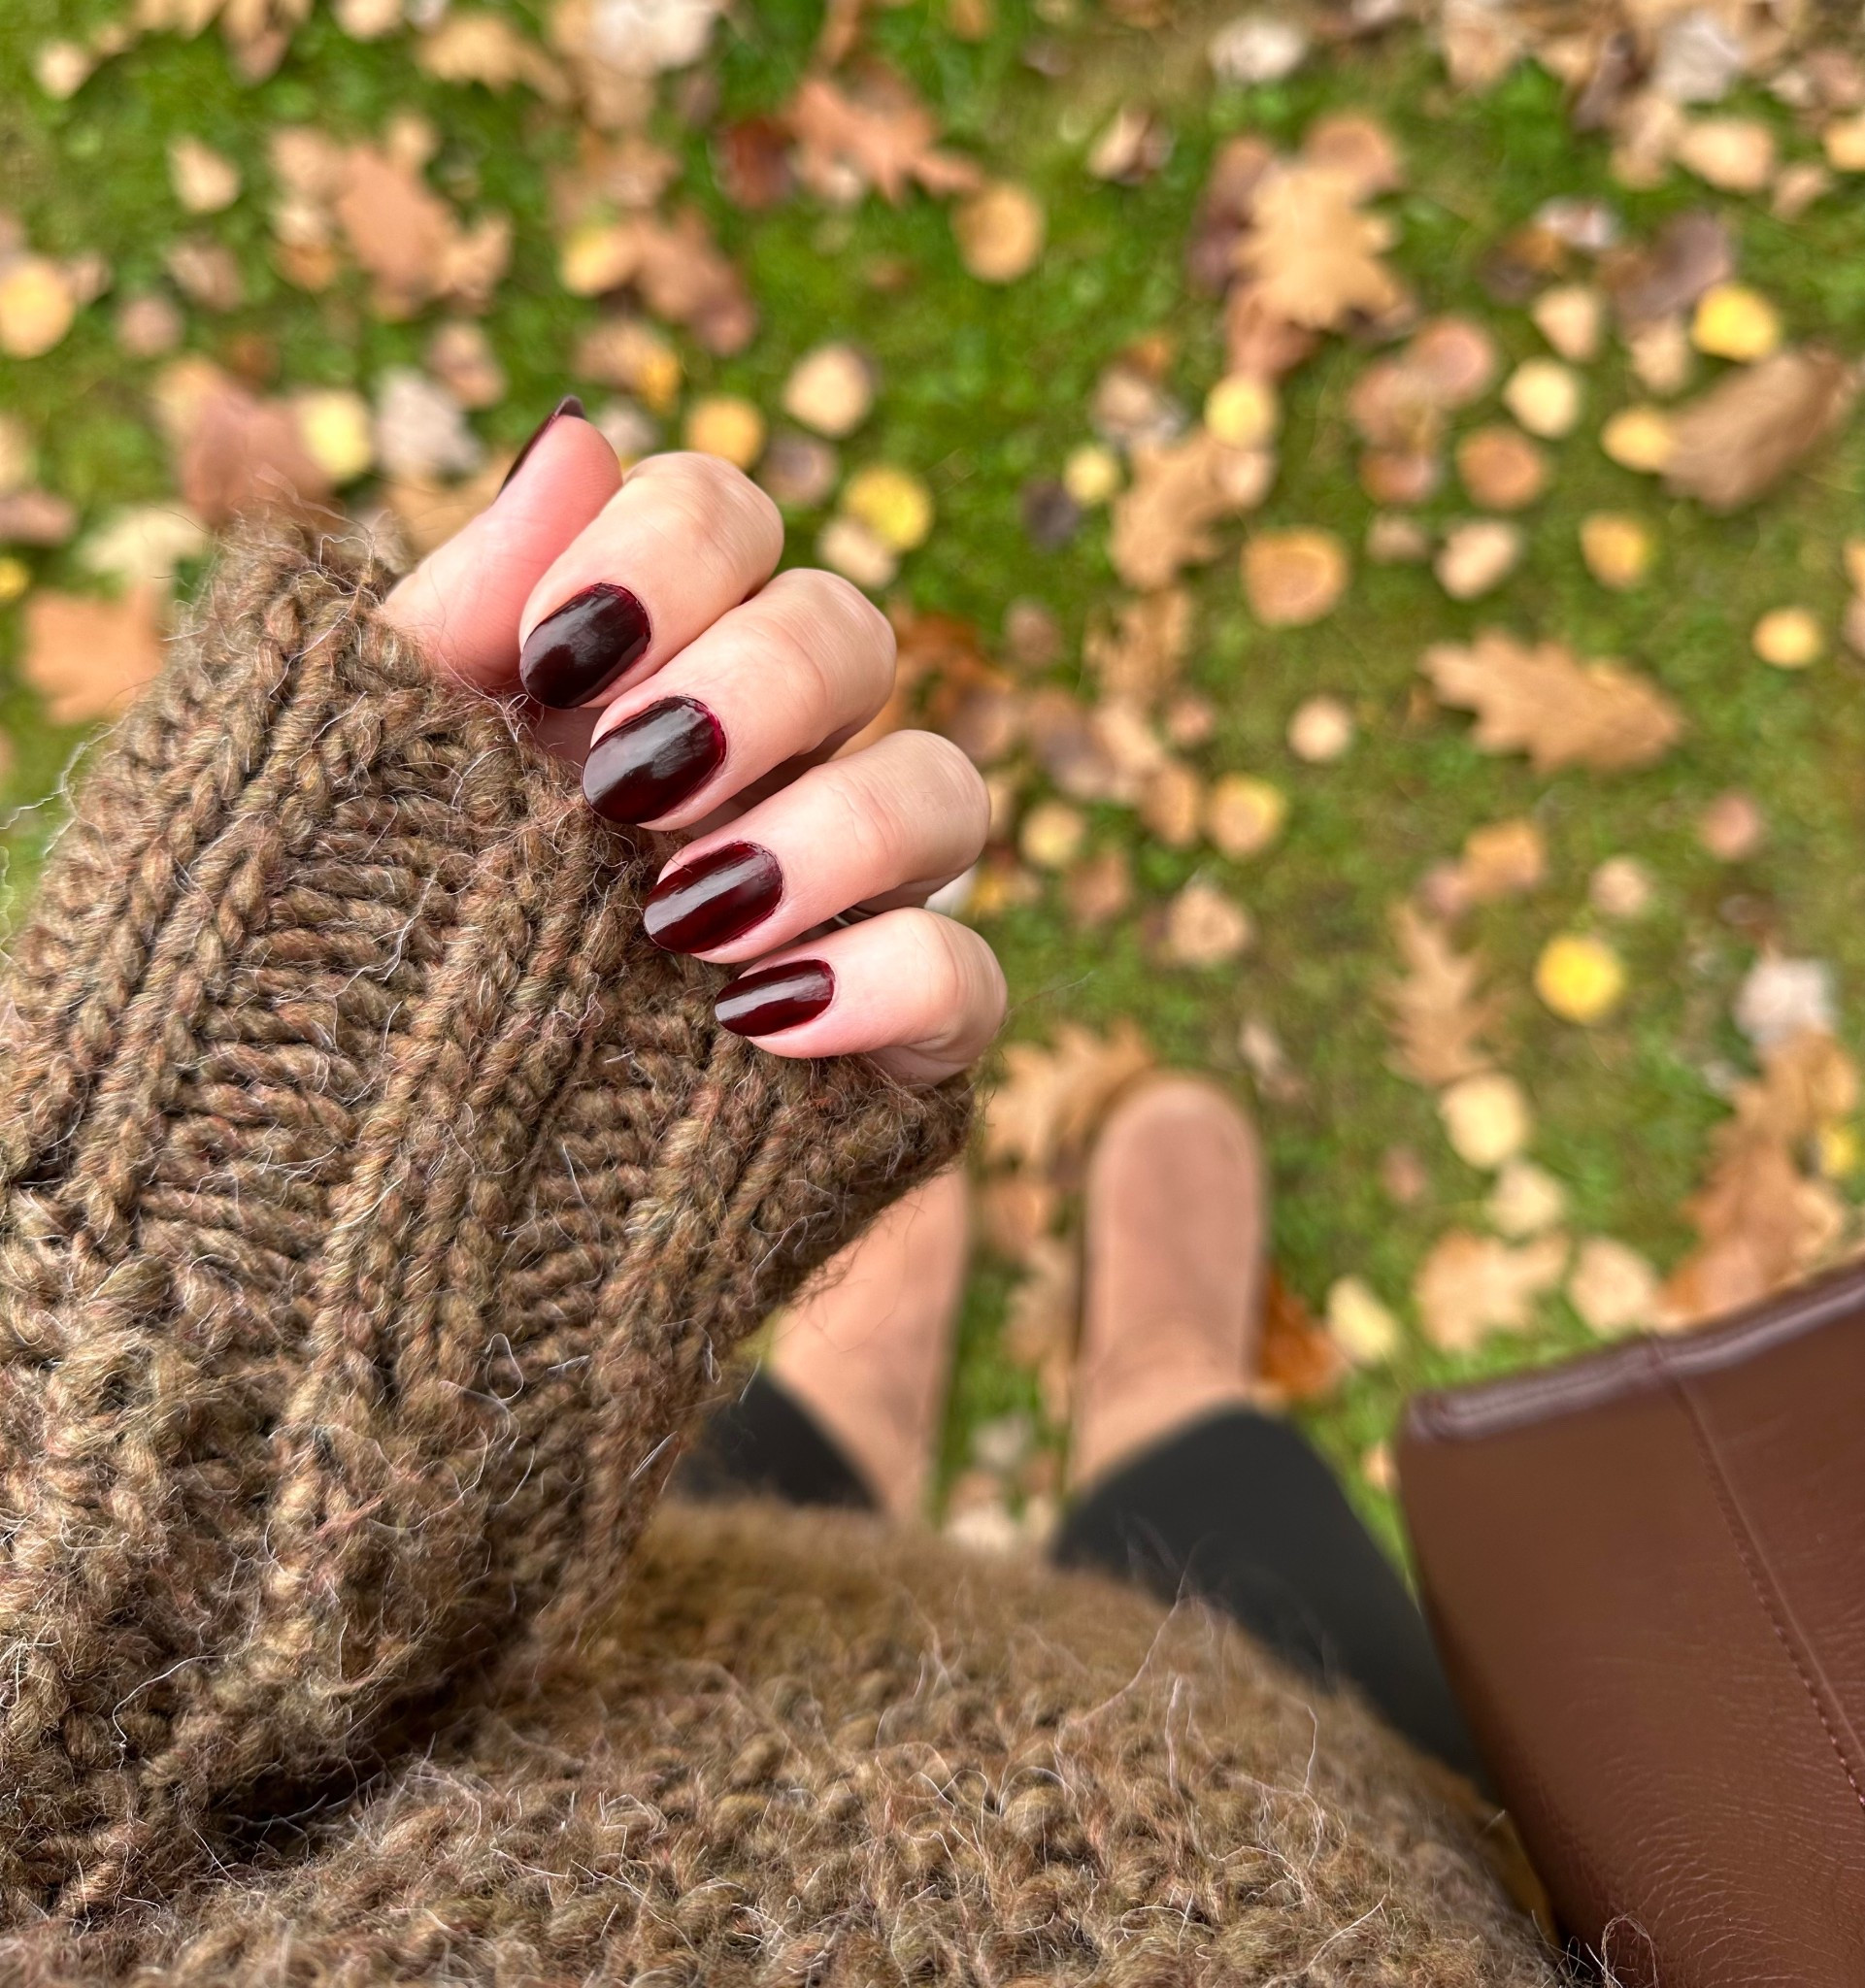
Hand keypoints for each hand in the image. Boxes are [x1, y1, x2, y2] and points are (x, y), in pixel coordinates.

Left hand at [383, 401, 1004, 1085]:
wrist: (386, 1186)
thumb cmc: (373, 947)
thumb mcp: (375, 775)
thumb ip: (464, 610)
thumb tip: (573, 434)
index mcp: (643, 672)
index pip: (723, 519)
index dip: (666, 552)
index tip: (555, 654)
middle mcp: (769, 762)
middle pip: (849, 631)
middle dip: (752, 687)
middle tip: (626, 786)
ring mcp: (846, 898)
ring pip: (943, 791)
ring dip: (827, 830)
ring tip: (682, 914)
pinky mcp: (890, 1038)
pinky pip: (966, 977)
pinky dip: (888, 977)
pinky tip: (760, 1016)